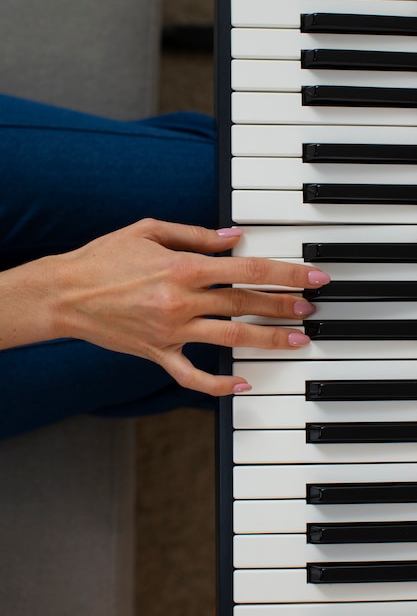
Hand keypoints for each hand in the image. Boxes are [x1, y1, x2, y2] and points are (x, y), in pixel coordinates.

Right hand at [55, 218, 330, 395]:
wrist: (64, 293)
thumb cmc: (104, 257)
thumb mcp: (149, 230)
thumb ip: (196, 234)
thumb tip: (234, 237)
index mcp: (182, 268)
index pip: (247, 271)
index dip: (285, 274)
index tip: (311, 278)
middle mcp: (180, 301)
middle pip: (245, 305)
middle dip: (283, 305)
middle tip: (309, 308)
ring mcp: (170, 331)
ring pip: (230, 338)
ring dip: (267, 340)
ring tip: (296, 340)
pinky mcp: (157, 353)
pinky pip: (192, 376)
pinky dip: (218, 384)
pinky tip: (242, 384)